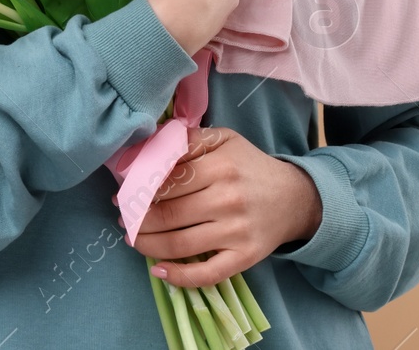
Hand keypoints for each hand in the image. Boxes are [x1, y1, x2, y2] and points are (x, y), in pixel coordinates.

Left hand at [121, 126, 322, 287]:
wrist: (294, 198)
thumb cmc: (250, 166)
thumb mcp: (224, 140)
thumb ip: (188, 140)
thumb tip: (148, 148)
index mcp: (221, 166)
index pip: (167, 181)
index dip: (139, 190)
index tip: (124, 194)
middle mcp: (228, 199)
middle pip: (168, 215)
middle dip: (137, 219)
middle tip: (124, 218)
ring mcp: (236, 232)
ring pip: (179, 245)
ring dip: (148, 245)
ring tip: (133, 239)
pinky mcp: (244, 258)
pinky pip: (206, 274)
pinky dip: (178, 277)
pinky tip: (159, 271)